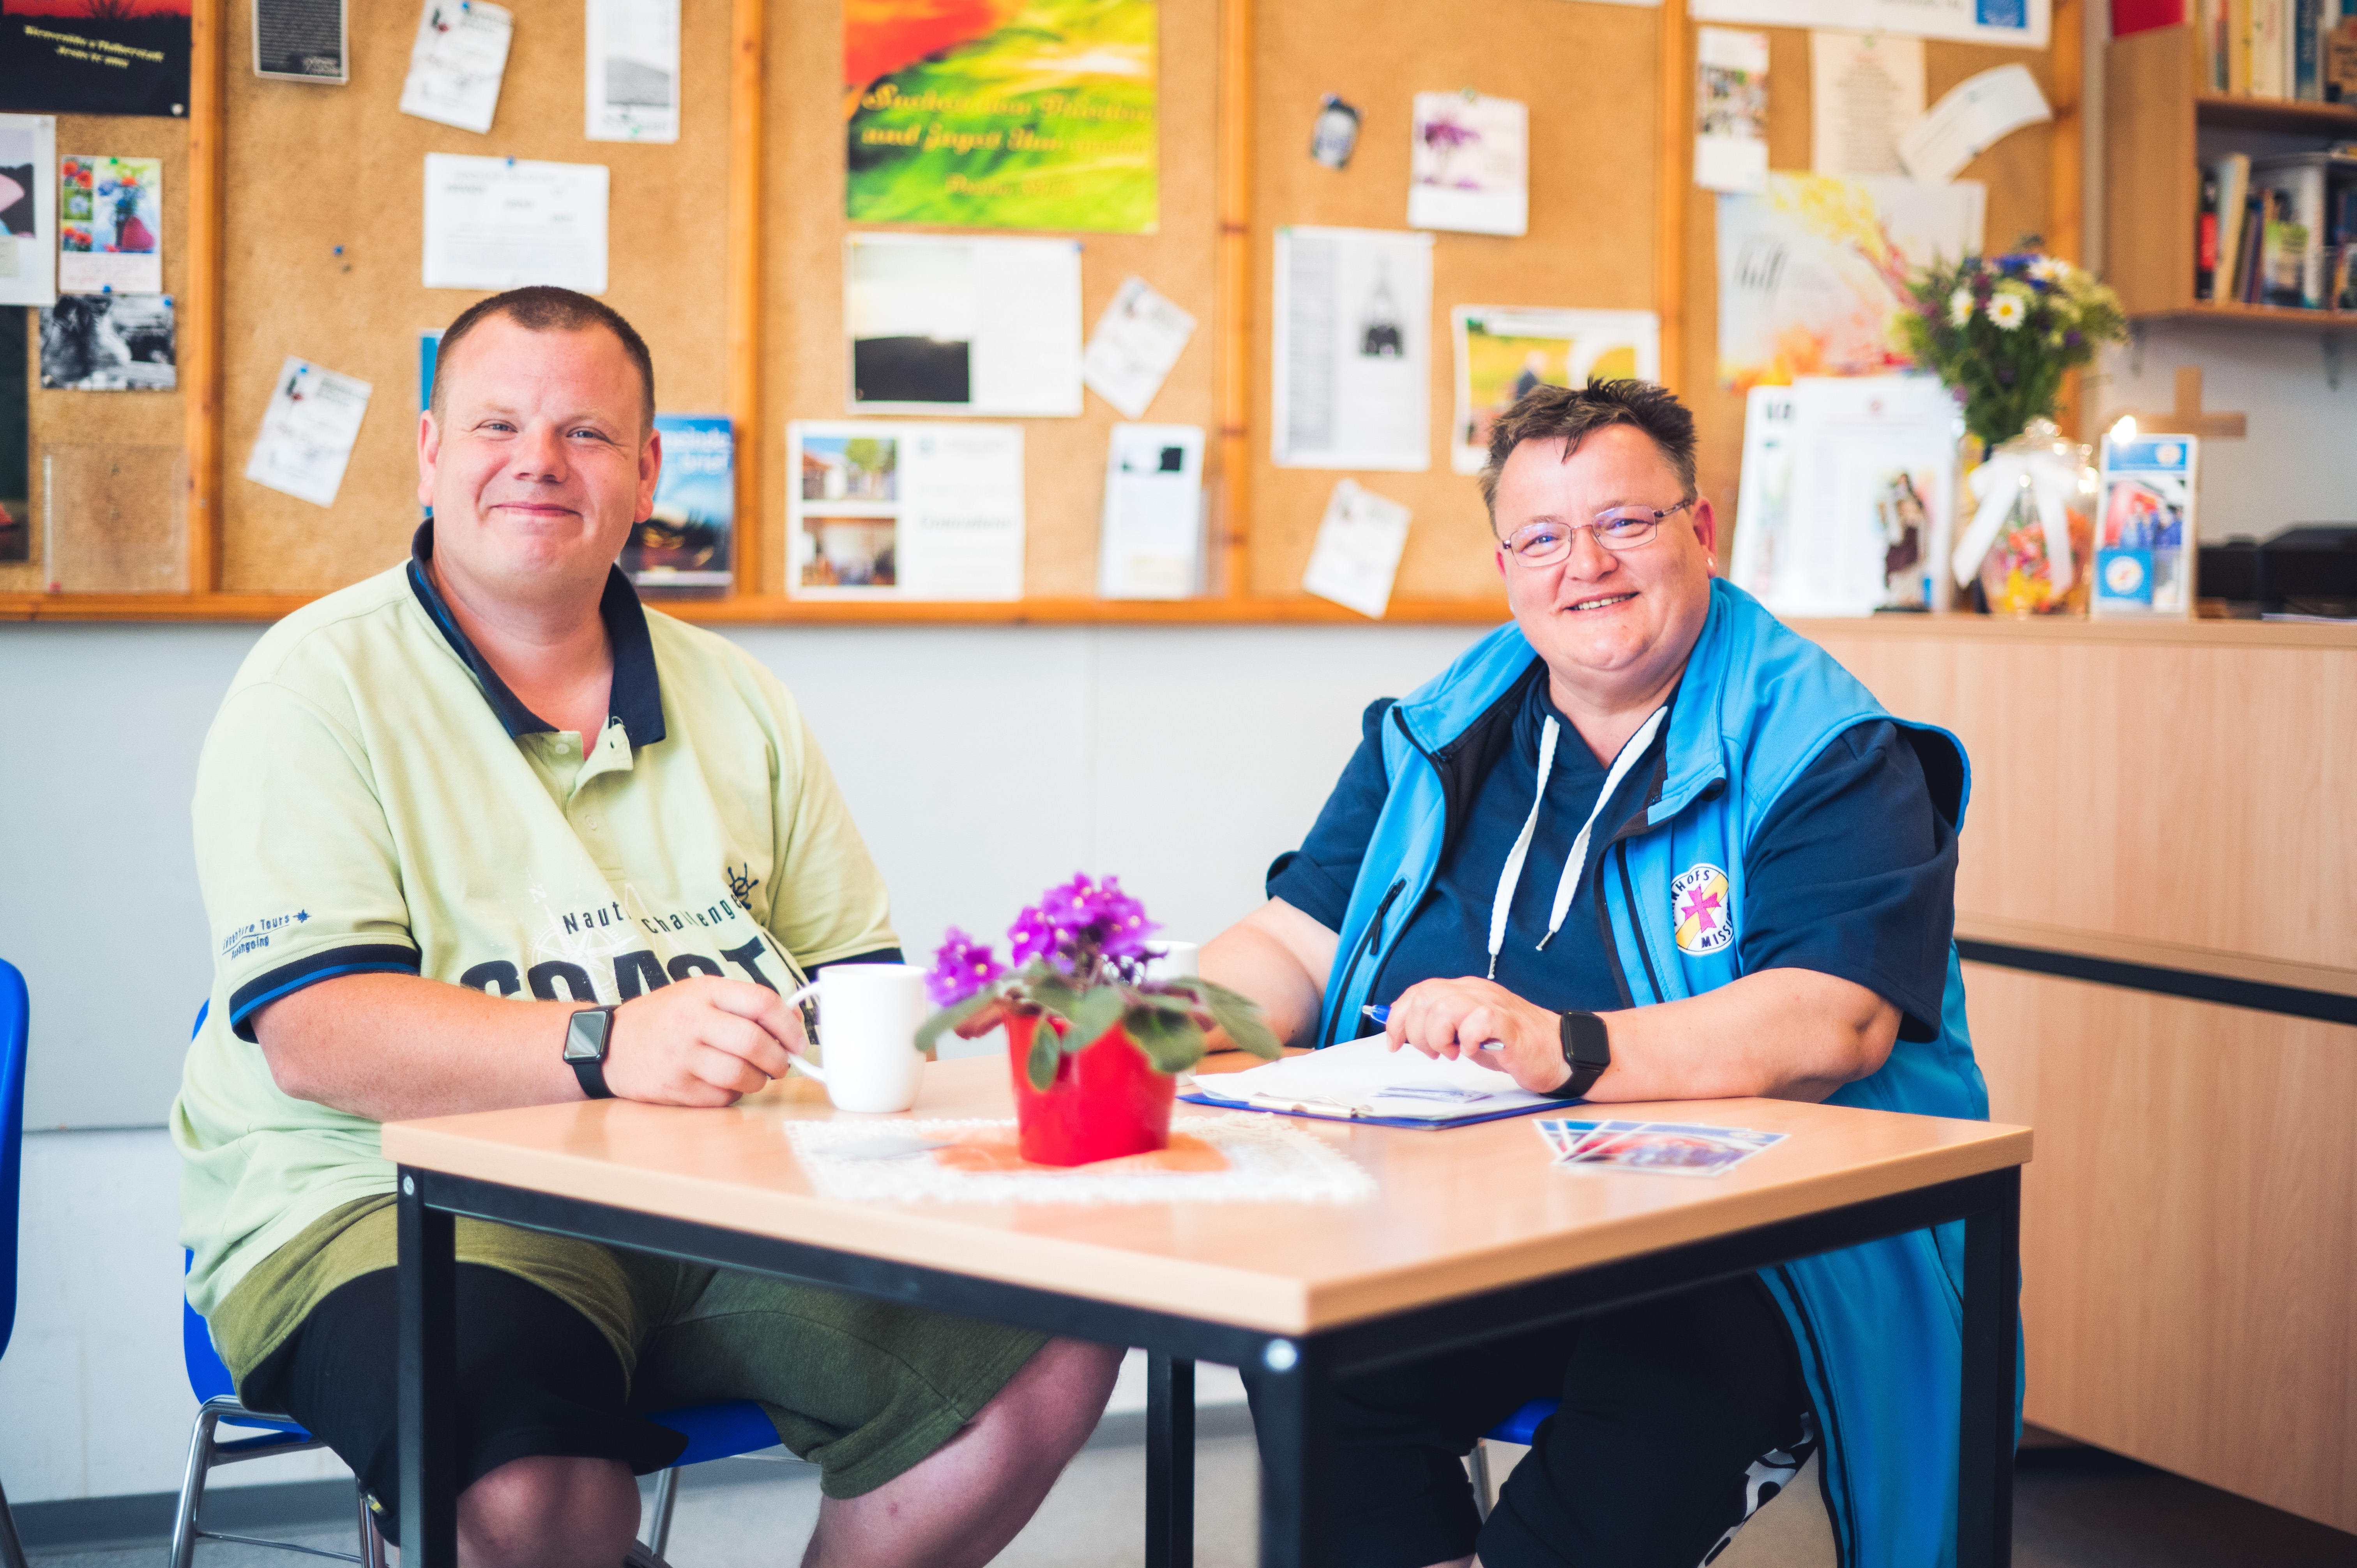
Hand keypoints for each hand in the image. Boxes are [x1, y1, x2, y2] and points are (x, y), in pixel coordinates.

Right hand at [598, 976, 808, 1106]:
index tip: (798, 1042)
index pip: (762, 1002)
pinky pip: (720, 1098)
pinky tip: (726, 1085)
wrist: (608, 1044)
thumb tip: (794, 1022)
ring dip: (758, 1081)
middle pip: (755, 1042)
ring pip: (741, 1075)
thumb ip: (743, 1004)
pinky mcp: (673, 1087)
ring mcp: (681, 1056)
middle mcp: (692, 1021)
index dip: (789, 1025)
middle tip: (780, 1065)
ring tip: (755, 1076)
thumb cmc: (664, 1018)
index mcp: (704, 991)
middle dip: (778, 1060)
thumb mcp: (699, 995)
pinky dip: (732, 1095)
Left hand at [1382, 977, 1571, 1094]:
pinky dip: (1468, 1040)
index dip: (1398, 1018)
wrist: (1559, 1050)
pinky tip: (1474, 1050)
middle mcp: (1475, 992)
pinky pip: (1479, 1021)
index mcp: (1463, 991)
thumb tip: (1402, 1030)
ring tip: (1455, 1052)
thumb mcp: (1466, 1032)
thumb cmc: (1512, 1044)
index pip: (1418, 992)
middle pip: (1425, 998)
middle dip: (1419, 1032)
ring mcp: (1493, 1005)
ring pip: (1445, 1007)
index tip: (1395, 1043)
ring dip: (1440, 1037)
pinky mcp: (1509, 1025)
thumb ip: (1438, 1025)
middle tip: (1436, 1052)